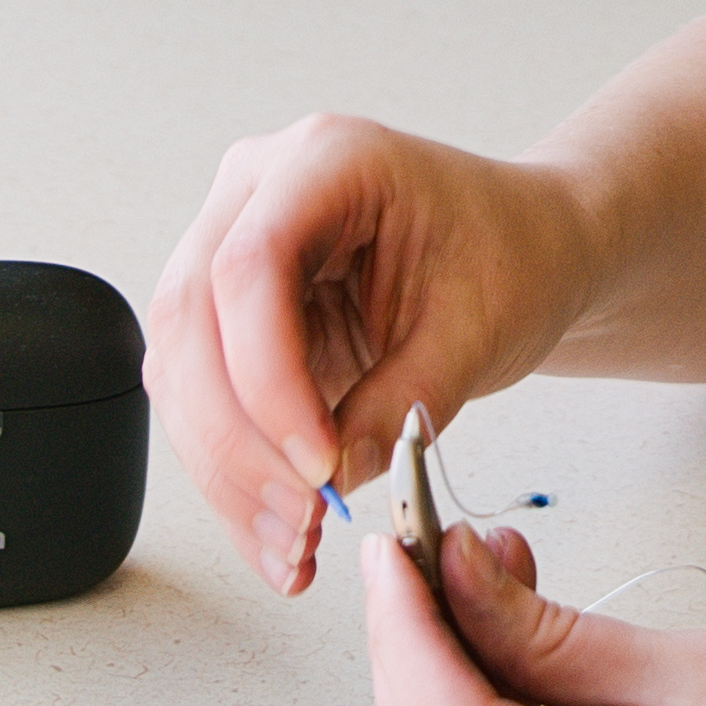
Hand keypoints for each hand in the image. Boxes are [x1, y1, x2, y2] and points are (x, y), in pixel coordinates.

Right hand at [147, 114, 598, 591]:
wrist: (524, 250)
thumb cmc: (511, 254)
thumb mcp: (480, 327)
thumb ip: (406, 399)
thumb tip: (335, 478)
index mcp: (327, 161)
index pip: (250, 267)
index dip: (267, 377)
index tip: (315, 462)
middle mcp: (259, 193)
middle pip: (194, 318)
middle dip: (239, 439)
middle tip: (299, 518)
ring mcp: (232, 248)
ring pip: (182, 370)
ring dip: (228, 471)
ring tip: (291, 543)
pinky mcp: (232, 315)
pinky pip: (203, 399)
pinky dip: (235, 473)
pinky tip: (276, 528)